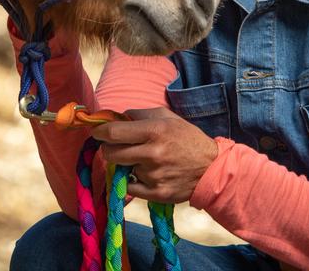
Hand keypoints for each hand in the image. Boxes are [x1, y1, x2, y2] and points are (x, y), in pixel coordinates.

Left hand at [91, 107, 218, 204]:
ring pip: (123, 169)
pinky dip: (132, 180)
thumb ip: (139, 114)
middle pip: (111, 153)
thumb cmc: (187, 138)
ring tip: (141, 160)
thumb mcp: (167, 117)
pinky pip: (129, 187)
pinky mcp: (156, 193)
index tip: (96, 133)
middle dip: (108, 149)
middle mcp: (152, 153)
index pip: (114, 133)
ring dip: (126, 164)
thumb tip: (115, 117)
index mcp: (154, 131)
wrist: (211, 168)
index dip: (99, 133)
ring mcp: (153, 175)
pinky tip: (144, 174)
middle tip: (114, 147)